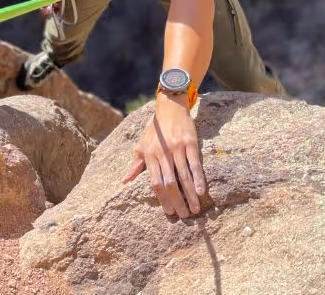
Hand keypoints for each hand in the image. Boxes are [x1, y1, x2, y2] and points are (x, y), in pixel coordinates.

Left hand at [121, 100, 206, 217]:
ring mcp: (176, 147)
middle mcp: (162, 153)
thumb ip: (135, 165)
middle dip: (178, 201)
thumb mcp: (142, 145)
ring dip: (190, 194)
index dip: (162, 199)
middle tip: (185, 216)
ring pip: (183, 175)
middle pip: (169, 182)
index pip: (155, 182)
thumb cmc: (154, 130)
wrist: (169, 108)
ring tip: (196, 209)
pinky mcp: (189, 142)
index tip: (170, 213)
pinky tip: (201, 190)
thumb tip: (124, 181)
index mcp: (149, 156)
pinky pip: (194, 163)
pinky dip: (198, 178)